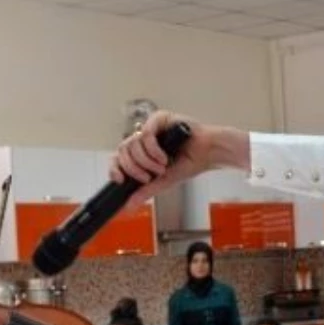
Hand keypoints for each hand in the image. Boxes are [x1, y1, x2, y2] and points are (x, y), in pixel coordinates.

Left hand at [111, 111, 249, 207]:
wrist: (209, 153)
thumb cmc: (189, 163)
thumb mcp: (163, 182)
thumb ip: (145, 191)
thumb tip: (128, 206)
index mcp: (141, 151)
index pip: (118, 157)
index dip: (115, 168)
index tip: (120, 180)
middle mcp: (143, 138)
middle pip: (122, 150)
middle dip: (134, 168)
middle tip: (149, 177)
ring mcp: (150, 127)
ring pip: (132, 143)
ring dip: (146, 161)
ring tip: (162, 167)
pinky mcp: (159, 118)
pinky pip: (145, 134)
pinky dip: (152, 150)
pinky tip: (164, 157)